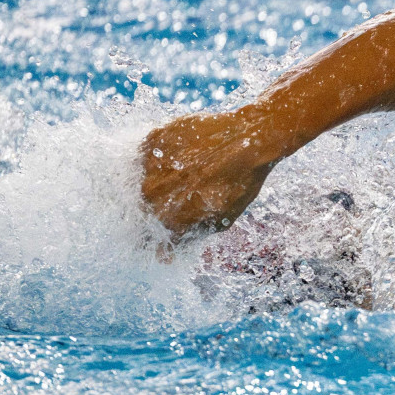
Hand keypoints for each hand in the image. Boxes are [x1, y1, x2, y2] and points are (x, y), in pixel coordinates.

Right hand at [139, 107, 277, 238]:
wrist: (249, 139)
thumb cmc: (240, 181)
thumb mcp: (221, 219)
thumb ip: (190, 236)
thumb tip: (164, 256)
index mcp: (169, 219)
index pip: (150, 236)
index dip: (157, 234)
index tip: (167, 226)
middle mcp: (152, 195)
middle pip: (145, 207)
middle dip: (162, 204)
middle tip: (186, 192)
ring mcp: (150, 167)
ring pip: (145, 179)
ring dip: (161, 179)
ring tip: (190, 170)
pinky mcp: (153, 140)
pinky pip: (148, 154)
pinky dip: (161, 156)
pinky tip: (185, 154)